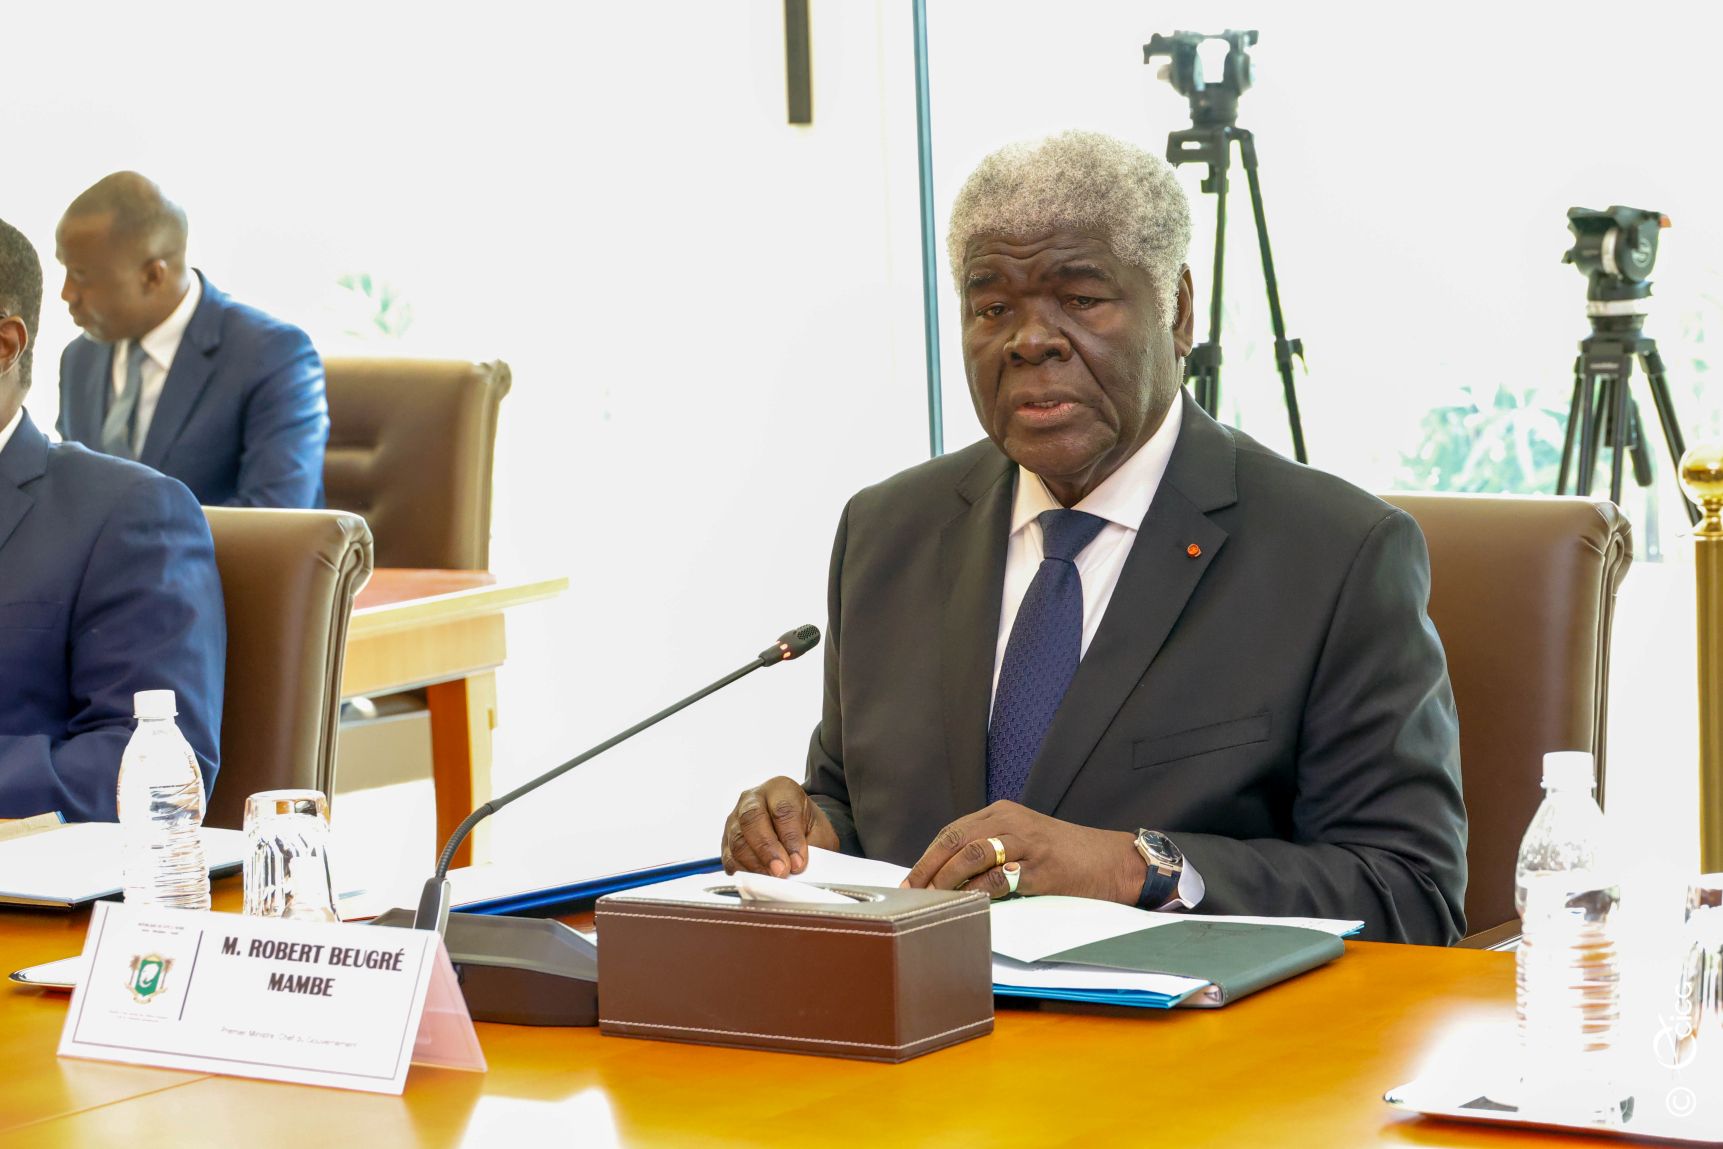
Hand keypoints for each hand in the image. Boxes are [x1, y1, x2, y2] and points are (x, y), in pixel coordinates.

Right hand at [720, 776, 839, 876]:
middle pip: (752, 819)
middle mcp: (753, 799)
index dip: (790, 838)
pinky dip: (743, 872)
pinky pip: (729, 858)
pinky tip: (759, 880)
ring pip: (737, 840)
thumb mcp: (820, 831)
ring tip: (772, 879)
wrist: (794, 827)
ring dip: (755, 864)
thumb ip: (814, 845)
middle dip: (767, 849)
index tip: (798, 862)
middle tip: (780, 871)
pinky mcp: (726, 841)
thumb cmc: (806, 826)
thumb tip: (799, 866)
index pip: (782, 810)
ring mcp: (735, 819)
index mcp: (781, 789)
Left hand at [901, 801, 1140, 901]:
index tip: (911, 881)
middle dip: (929, 868)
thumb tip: (947, 876)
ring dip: (948, 880)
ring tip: (935, 900)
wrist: (1111, 861)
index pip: (953, 831)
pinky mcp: (1040, 867)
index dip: (928, 857)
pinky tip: (966, 904)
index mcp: (1002, 812)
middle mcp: (1011, 820)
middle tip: (914, 894)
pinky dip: (977, 892)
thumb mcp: (1023, 839)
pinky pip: (1000, 877)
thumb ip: (990, 847)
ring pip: (973, 854)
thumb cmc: (1064, 856)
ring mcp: (1026, 842)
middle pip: (956, 839)